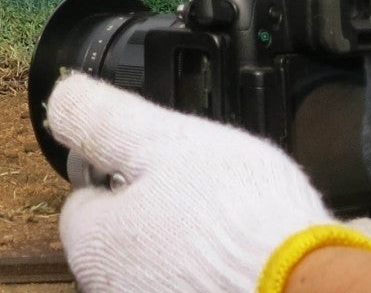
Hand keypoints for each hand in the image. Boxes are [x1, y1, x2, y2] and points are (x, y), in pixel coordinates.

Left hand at [45, 73, 335, 292]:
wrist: (307, 284)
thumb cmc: (236, 219)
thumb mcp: (162, 141)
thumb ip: (104, 118)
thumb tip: (64, 97)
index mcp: (94, 248)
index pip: (86, 198)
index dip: (123, 168)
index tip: (160, 160)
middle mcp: (115, 292)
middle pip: (128, 232)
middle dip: (162, 206)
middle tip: (206, 187)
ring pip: (168, 258)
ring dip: (193, 238)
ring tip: (237, 219)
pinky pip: (203, 279)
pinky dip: (222, 266)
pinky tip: (254, 251)